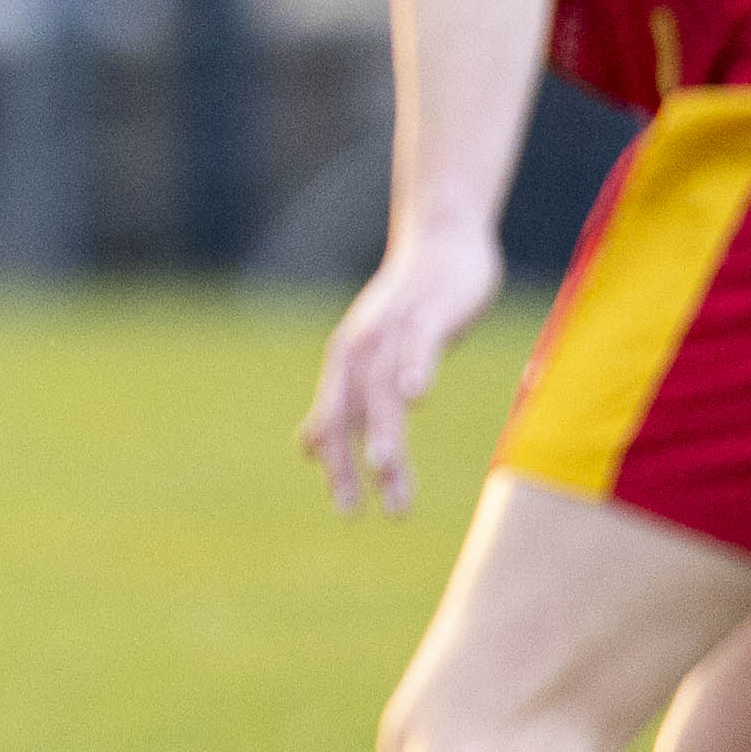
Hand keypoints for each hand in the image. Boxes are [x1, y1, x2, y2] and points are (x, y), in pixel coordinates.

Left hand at [299, 220, 502, 517]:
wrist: (442, 242)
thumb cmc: (411, 309)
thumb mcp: (372, 357)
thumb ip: (346, 401)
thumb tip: (309, 445)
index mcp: (348, 364)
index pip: (333, 421)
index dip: (336, 464)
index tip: (347, 509)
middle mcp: (363, 349)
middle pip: (352, 412)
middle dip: (351, 461)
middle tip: (355, 509)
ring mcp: (395, 330)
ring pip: (383, 386)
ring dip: (384, 428)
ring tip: (385, 467)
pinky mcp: (429, 313)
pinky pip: (419, 343)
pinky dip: (415, 367)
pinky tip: (418, 395)